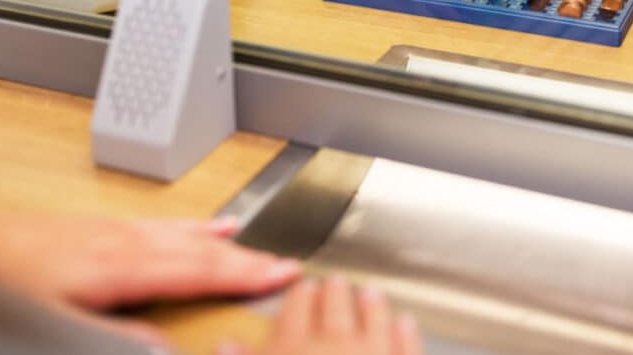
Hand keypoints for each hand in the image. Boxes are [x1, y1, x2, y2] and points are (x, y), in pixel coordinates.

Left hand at [0, 210, 301, 344]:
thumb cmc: (5, 282)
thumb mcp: (57, 325)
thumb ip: (117, 337)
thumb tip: (166, 349)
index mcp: (121, 265)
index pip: (198, 271)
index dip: (244, 275)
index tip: (282, 276)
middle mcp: (126, 241)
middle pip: (200, 250)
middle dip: (247, 260)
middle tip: (287, 267)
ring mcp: (117, 230)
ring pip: (186, 234)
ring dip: (226, 245)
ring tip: (258, 250)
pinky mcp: (106, 228)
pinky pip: (164, 224)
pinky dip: (195, 227)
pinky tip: (208, 227)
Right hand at [218, 276, 423, 354]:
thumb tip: (225, 347)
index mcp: (293, 350)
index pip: (295, 307)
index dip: (299, 295)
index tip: (302, 289)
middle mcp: (335, 345)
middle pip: (335, 304)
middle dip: (334, 292)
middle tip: (334, 284)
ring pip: (375, 316)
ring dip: (371, 304)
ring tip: (370, 295)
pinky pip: (407, 345)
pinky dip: (406, 333)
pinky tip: (405, 325)